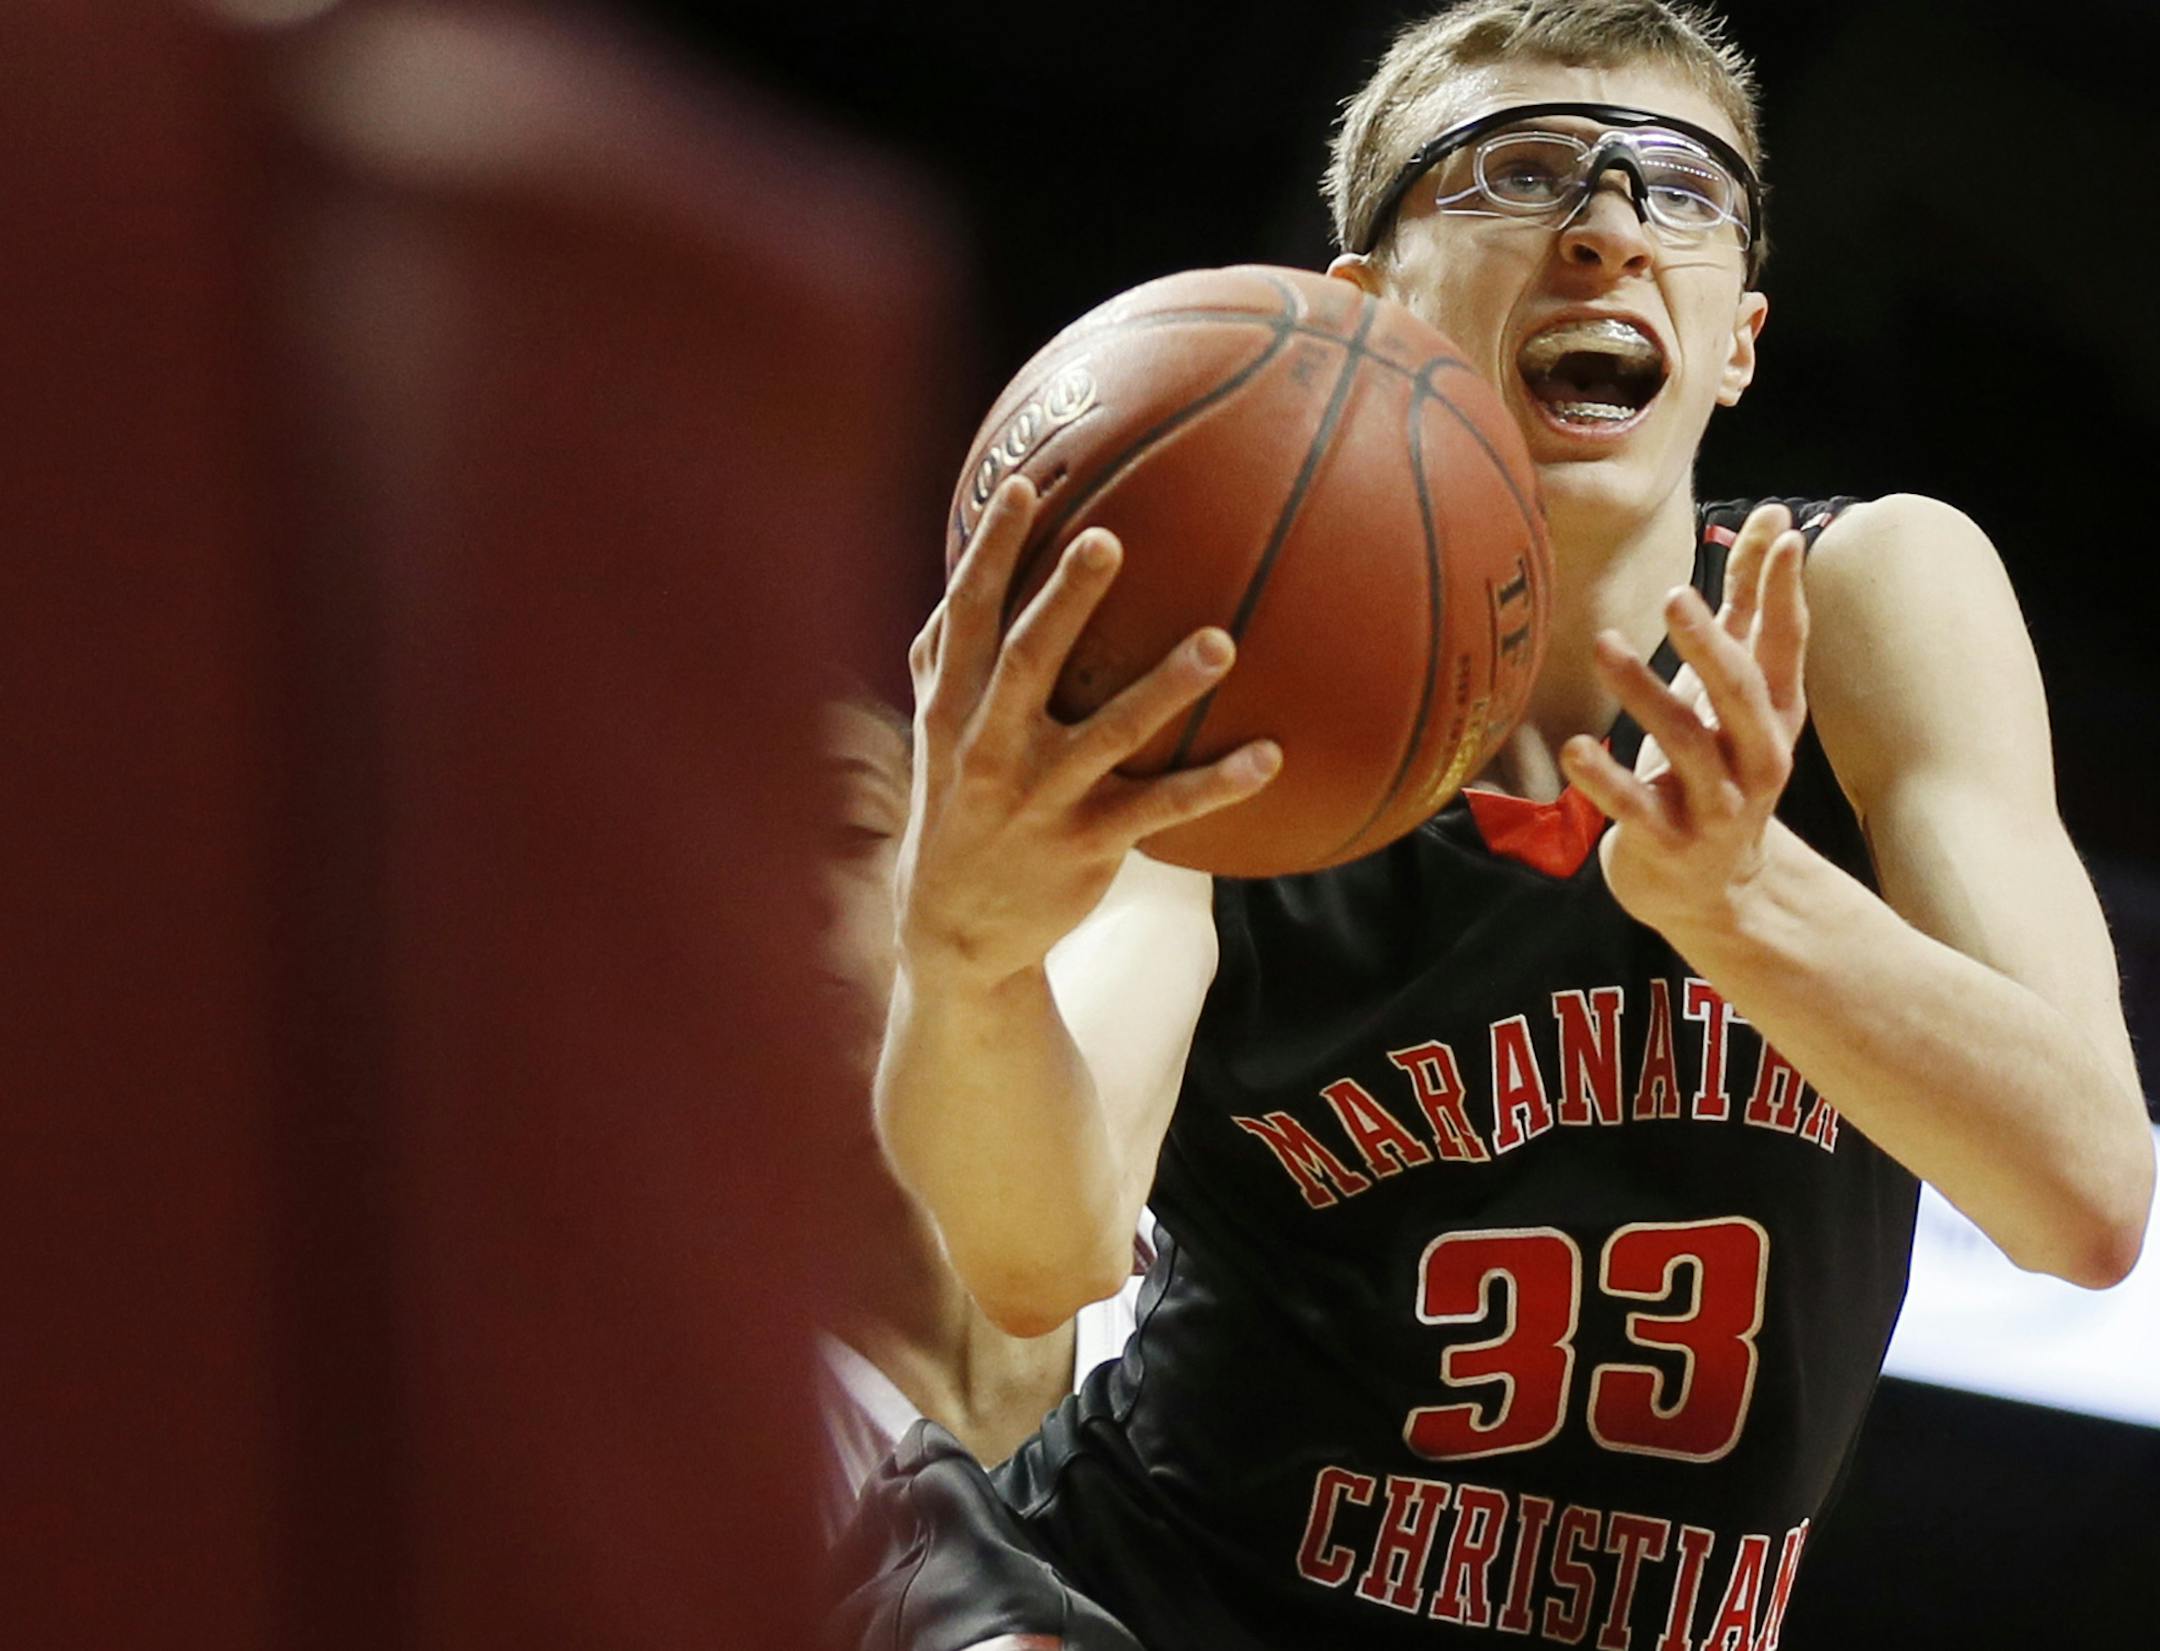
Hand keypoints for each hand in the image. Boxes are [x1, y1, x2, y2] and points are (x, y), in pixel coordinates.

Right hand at [898, 477, 1281, 986]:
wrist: (954, 925)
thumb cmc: (956, 800)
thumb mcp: (935, 727)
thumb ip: (948, 652)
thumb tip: (964, 557)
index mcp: (954, 704)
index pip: (968, 615)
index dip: (991, 552)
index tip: (1023, 488)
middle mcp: (990, 744)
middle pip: (1029, 660)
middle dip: (1065, 600)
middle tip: (1109, 539)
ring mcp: (1041, 795)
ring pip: (1109, 733)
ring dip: (1165, 687)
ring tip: (1221, 641)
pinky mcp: (1088, 843)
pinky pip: (1160, 808)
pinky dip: (1216, 784)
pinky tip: (1271, 757)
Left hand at [1559, 503, 1810, 932]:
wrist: (1715, 888)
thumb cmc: (1716, 765)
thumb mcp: (1736, 694)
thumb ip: (1751, 611)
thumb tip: (1777, 522)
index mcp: (1773, 713)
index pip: (1784, 644)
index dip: (1785, 592)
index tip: (1784, 534)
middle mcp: (1755, 757)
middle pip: (1740, 695)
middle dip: (1709, 646)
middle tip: (1674, 596)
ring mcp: (1716, 804)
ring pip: (1685, 745)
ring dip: (1643, 695)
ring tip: (1602, 646)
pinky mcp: (1669, 842)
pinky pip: (1635, 808)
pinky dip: (1603, 781)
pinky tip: (1573, 750)